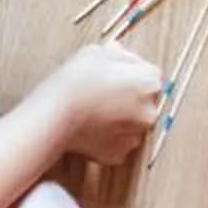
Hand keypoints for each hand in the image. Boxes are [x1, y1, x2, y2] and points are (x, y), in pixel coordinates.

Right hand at [38, 43, 164, 162]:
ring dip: (120, 119)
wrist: (56, 113)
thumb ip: (119, 55)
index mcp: (149, 83)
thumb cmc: (76, 80)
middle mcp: (149, 112)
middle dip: (129, 97)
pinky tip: (90, 126)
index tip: (116, 72)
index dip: (132, 71)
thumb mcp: (98, 52)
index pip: (151, 75)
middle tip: (104, 91)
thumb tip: (121, 56)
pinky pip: (117, 143)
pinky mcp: (118, 155)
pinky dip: (107, 137)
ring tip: (94, 110)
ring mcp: (134, 137)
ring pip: (131, 125)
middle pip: (145, 102)